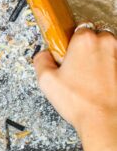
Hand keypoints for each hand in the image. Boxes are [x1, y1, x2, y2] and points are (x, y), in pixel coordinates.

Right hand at [33, 27, 116, 150]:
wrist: (105, 120)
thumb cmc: (79, 101)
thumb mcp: (46, 80)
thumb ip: (41, 60)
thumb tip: (44, 55)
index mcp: (84, 40)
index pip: (77, 29)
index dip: (71, 44)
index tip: (68, 56)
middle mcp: (106, 42)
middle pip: (94, 37)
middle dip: (86, 50)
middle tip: (77, 70)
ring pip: (106, 49)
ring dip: (99, 59)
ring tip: (89, 80)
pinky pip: (114, 62)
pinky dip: (108, 69)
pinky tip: (100, 84)